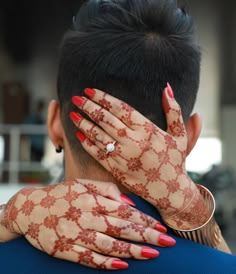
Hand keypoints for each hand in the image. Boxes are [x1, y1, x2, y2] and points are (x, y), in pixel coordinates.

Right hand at [1, 179, 174, 269]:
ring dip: (132, 250)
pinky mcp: (66, 250)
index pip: (124, 211)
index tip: (161, 226)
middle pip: (121, 228)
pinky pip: (89, 258)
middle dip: (146, 235)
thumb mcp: (82, 184)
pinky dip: (107, 262)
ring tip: (152, 254)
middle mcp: (86, 217)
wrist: (29, 209)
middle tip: (167, 242)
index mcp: (92, 200)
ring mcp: (76, 234)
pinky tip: (123, 265)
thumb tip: (128, 202)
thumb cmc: (61, 195)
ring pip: (109, 244)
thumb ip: (105, 189)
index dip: (144, 220)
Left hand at [70, 85, 209, 229]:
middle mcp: (134, 142)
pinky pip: (98, 154)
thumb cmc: (175, 161)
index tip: (90, 90)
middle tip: (76, 97)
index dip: (104, 97)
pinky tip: (79, 134)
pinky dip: (87, 144)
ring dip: (83, 123)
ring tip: (73, 114)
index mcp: (148, 130)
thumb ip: (174, 110)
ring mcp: (123, 157)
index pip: (121, 108)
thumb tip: (166, 88)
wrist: (170, 192)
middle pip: (106, 119)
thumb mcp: (180, 135)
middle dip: (88, 106)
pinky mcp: (116, 170)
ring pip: (98, 136)